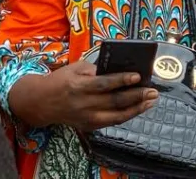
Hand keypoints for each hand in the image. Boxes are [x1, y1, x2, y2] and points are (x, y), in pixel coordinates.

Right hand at [40, 60, 156, 131]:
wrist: (42, 102)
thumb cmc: (61, 80)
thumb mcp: (75, 67)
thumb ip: (95, 69)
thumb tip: (118, 70)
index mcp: (79, 86)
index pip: (105, 84)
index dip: (122, 80)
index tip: (138, 76)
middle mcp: (84, 104)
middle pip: (115, 102)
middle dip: (136, 96)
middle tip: (153, 91)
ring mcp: (86, 118)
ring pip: (117, 116)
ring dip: (136, 109)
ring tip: (151, 101)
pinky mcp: (88, 126)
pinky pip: (111, 122)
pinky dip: (126, 115)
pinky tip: (138, 108)